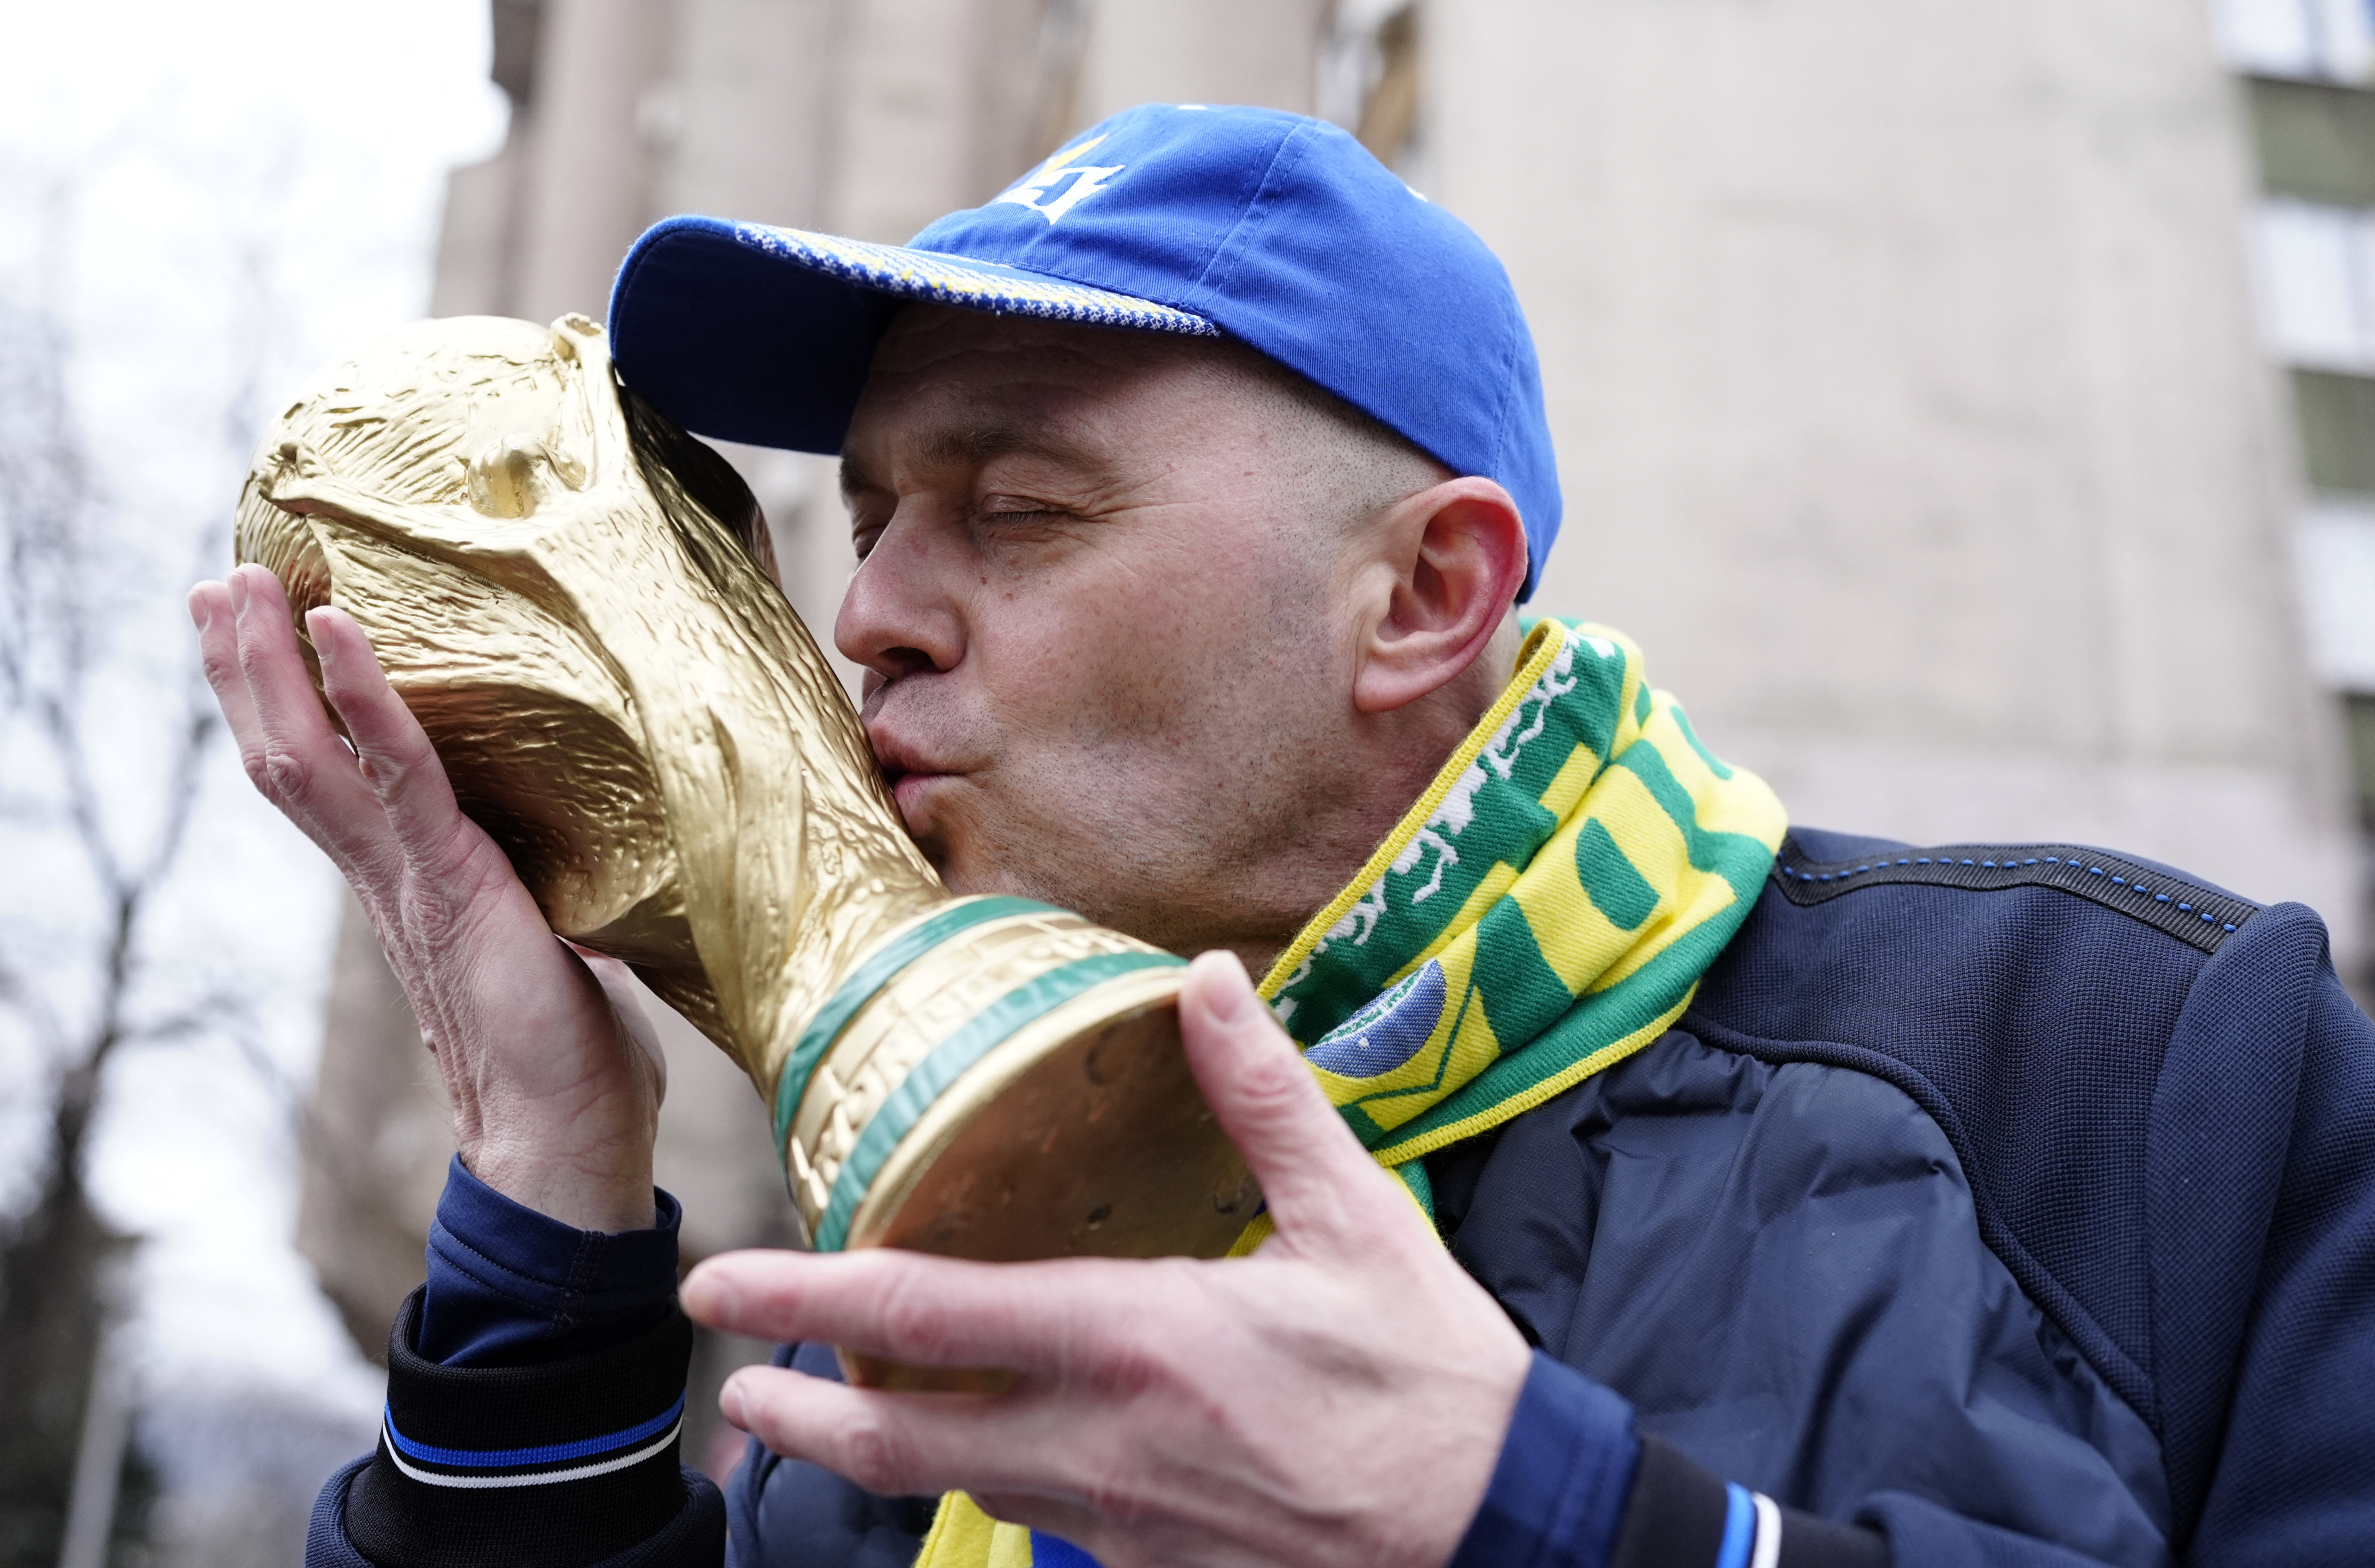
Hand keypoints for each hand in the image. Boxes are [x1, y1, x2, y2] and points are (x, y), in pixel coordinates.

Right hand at [190, 564, 661, 1230]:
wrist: (567, 1137)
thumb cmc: (574, 1049)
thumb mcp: (555, 938)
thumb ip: (550, 891)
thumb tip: (598, 854)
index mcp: (408, 882)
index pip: (325, 777)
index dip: (288, 705)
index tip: (266, 628)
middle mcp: (387, 875)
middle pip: (289, 755)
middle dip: (248, 669)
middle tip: (222, 583)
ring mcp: (408, 878)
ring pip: (309, 757)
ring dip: (271, 667)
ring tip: (241, 586)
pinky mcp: (450, 880)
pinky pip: (396, 772)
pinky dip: (365, 697)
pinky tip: (337, 629)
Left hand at [683, 951, 1530, 1567]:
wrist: (1500, 1530)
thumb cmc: (1429, 1376)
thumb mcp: (1358, 1216)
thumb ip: (1265, 1098)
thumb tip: (1205, 981)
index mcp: (1142, 1339)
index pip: (928, 1319)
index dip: (808, 1301)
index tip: (726, 1283)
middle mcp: (1105, 1442)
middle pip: (901, 1442)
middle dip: (798, 1414)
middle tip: (736, 1379)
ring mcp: (1121, 1520)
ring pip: (954, 1492)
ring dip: (869, 1457)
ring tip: (813, 1420)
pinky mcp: (1152, 1567)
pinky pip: (1033, 1525)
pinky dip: (976, 1486)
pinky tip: (974, 1454)